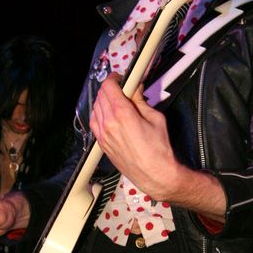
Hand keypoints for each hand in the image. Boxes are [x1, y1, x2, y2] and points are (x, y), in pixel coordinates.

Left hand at [90, 74, 225, 219]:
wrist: (154, 174)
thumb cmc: (158, 149)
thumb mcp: (155, 118)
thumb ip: (141, 101)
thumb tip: (135, 89)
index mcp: (122, 114)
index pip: (109, 86)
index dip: (115, 79)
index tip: (121, 78)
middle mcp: (108, 123)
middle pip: (101, 95)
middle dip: (110, 88)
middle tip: (122, 88)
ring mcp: (102, 135)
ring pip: (95, 108)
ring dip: (103, 100)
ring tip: (116, 101)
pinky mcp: (102, 144)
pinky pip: (94, 122)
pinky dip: (99, 114)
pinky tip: (108, 114)